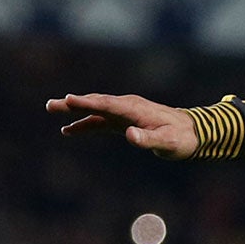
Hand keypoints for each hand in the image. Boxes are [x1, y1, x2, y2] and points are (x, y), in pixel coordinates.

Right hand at [46, 94, 198, 158]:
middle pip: (96, 103)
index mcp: (135, 109)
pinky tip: (69, 130)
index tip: (69, 100)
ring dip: (75, 111)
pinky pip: (100, 121)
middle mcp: (127, 107)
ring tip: (52, 110)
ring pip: (95, 110)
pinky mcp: (124, 122)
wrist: (193, 132)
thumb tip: (129, 136)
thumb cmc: (181, 138)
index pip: (107, 104)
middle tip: (51, 104)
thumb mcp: (168, 143)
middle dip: (73, 104)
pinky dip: (85, 124)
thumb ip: (148, 140)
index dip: (87, 103)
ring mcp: (125, 113)